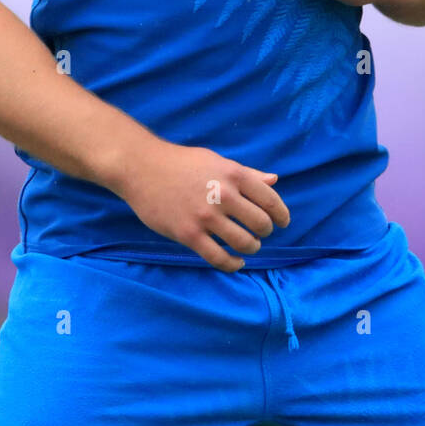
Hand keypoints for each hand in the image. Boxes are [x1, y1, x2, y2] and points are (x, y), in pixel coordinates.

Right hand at [109, 138, 290, 271]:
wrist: (142, 168)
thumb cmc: (182, 163)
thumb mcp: (217, 161)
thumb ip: (247, 173)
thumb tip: (274, 180)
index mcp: (234, 174)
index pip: (270, 200)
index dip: (282, 215)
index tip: (282, 223)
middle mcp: (223, 195)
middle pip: (260, 224)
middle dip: (265, 232)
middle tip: (260, 233)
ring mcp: (206, 217)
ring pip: (243, 242)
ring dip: (251, 248)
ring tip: (248, 246)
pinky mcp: (188, 234)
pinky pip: (218, 257)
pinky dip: (232, 264)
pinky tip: (235, 262)